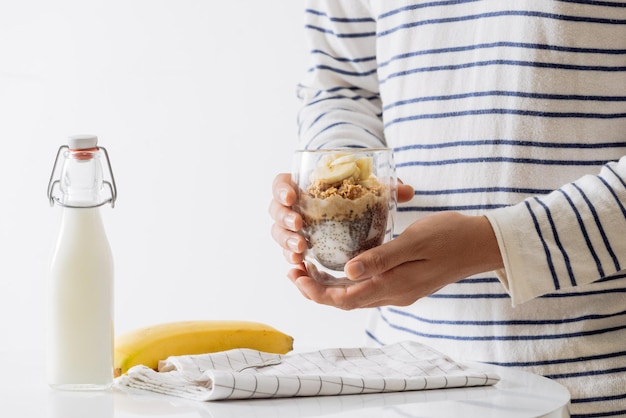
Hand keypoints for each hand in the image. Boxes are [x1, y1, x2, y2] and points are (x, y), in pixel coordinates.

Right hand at [268, 173, 414, 265]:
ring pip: (279, 233)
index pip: (281, 183)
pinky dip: (292, 258)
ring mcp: (293, 227)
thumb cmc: (354, 195)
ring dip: (286, 241)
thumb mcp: (369, 187)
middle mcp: (293, 206)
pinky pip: (289, 252)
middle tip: (299, 224)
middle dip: (284, 219)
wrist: (351, 210)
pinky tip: (299, 264)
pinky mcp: (299, 245)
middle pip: (276, 211)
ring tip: (301, 248)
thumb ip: (386, 187)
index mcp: (302, 184)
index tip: (293, 196)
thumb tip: (407, 191)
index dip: (281, 190)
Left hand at [289, 211, 503, 309]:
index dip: (316, 291)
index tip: (296, 275)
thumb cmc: (450, 237)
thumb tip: (348, 272)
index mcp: (394, 286)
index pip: (345, 299)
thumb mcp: (414, 242)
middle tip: (293, 270)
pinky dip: (348, 281)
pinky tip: (339, 266)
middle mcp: (394, 294)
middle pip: (346, 301)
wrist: (481, 244)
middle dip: (316, 290)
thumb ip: (381, 259)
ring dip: (330, 286)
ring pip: (355, 296)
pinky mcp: (403, 283)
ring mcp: (399, 291)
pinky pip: (368, 288)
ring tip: (307, 269)